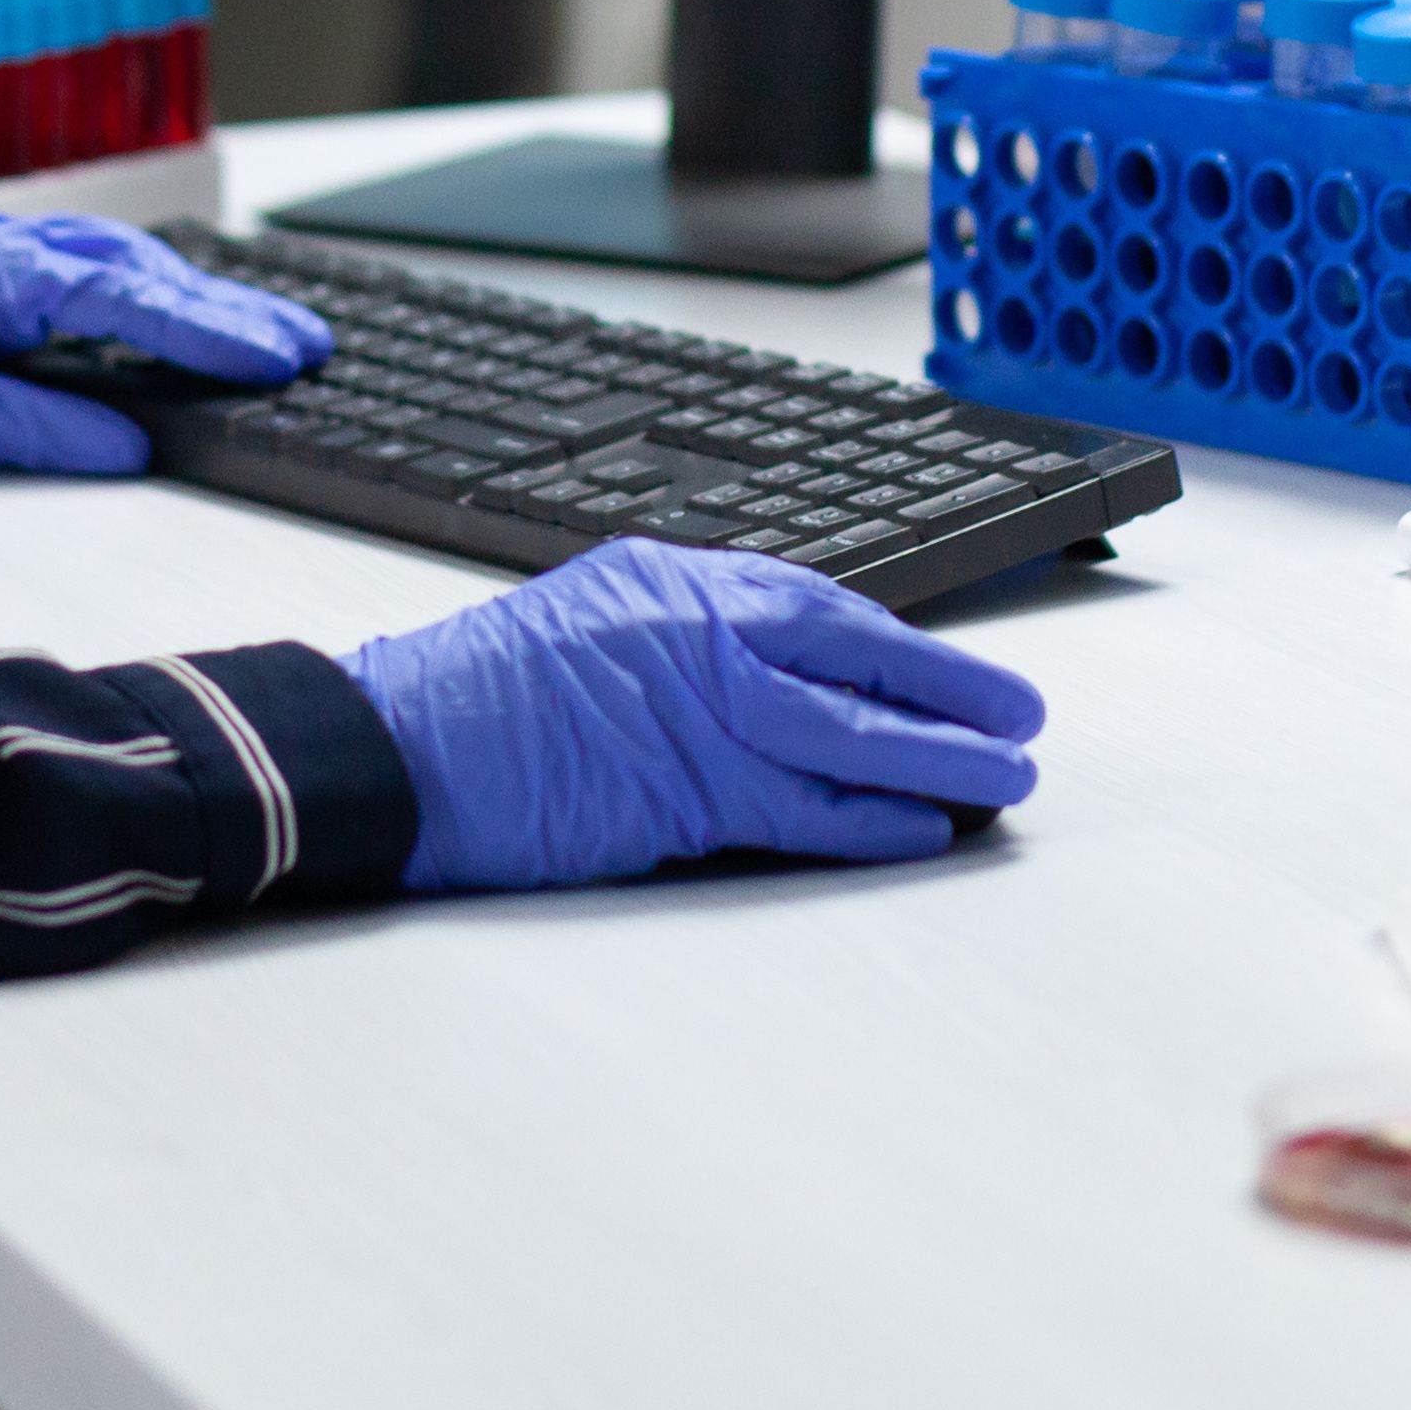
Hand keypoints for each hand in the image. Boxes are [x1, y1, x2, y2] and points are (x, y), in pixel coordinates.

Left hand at [0, 214, 328, 473]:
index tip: (271, 356)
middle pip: (142, 270)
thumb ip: (37, 426)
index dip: (206, 331)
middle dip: (228, 310)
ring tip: (267, 335)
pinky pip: (90, 279)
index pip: (124, 299)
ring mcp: (1, 256)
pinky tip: (180, 323)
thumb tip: (132, 441)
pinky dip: (149, 299)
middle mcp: (6, 249)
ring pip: (123, 267)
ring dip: (197, 299)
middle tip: (305, 345)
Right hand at [341, 540, 1046, 890]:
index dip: (903, 646)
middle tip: (1022, 716)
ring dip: (939, 758)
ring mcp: (690, 706)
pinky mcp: (676, 788)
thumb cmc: (474, 701)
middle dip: (950, 689)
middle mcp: (693, 629)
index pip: (819, 606)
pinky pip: (800, 807)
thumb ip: (681, 645)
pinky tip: (924, 828)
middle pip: (853, 656)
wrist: (388, 743)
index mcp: (673, 581)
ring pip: (848, 732)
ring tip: (1006, 779)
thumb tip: (773, 686)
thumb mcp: (588, 625)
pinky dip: (872, 819)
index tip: (960, 674)